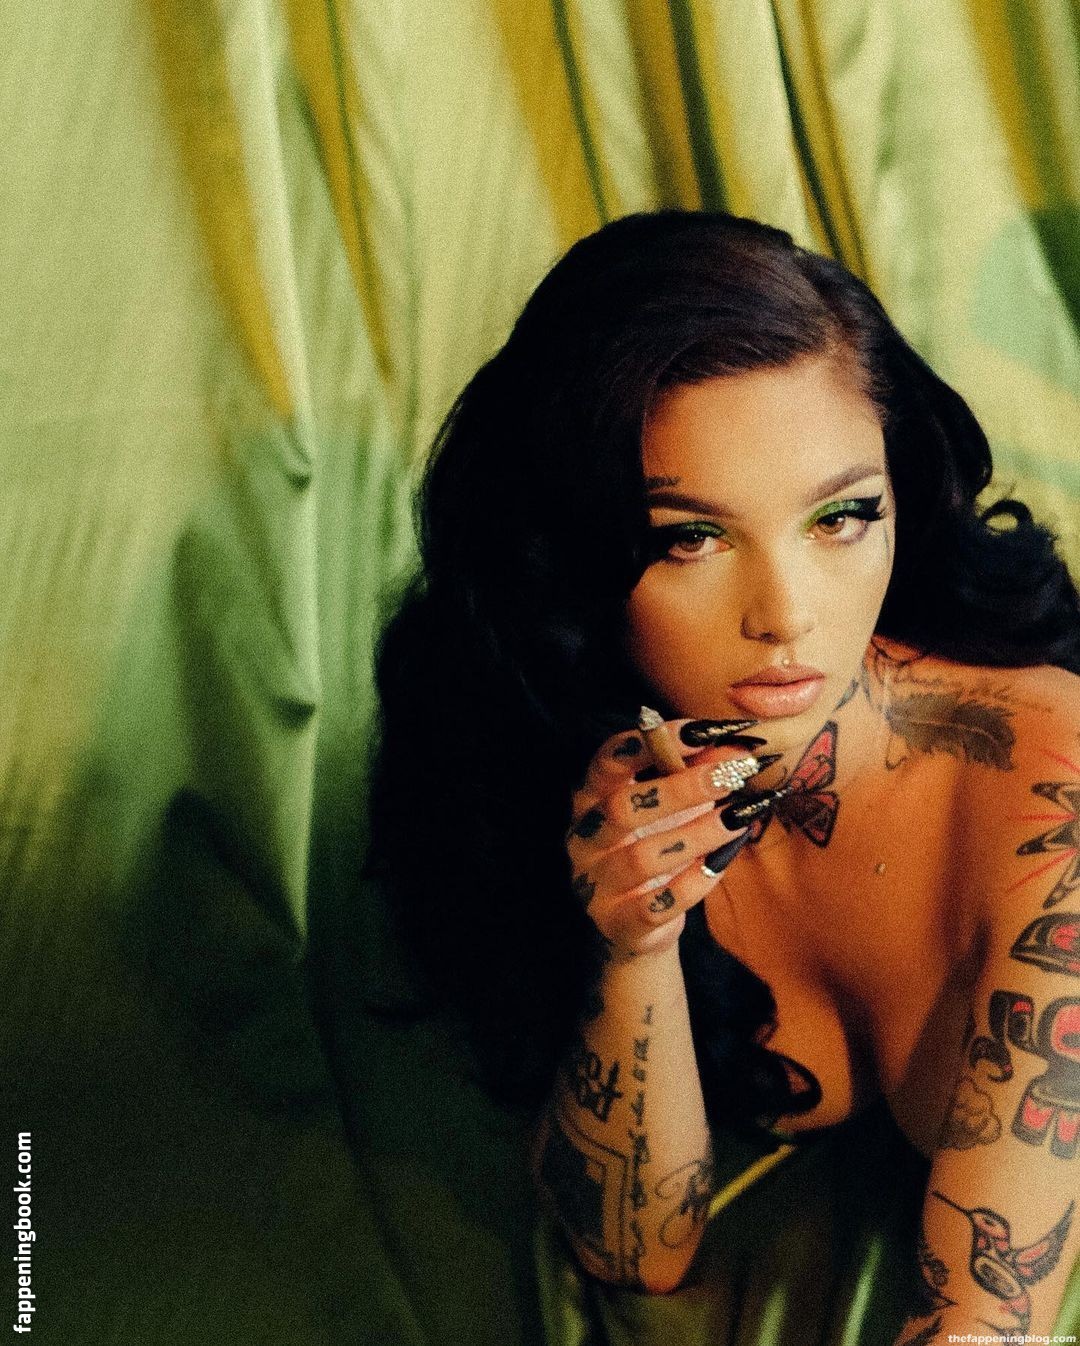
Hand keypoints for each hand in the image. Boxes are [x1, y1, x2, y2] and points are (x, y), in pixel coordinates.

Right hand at [565, 719, 772, 960]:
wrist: (640, 923)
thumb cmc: (656, 846)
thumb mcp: (675, 805)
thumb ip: (698, 773)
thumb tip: (735, 747)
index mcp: (590, 799)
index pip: (607, 761)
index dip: (649, 743)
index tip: (699, 731)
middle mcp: (583, 839)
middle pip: (622, 808)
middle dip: (680, 788)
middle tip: (730, 775)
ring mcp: (596, 884)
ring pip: (641, 857)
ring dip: (696, 833)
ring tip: (737, 817)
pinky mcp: (618, 923)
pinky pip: (656, 905)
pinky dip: (693, 882)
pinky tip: (722, 862)